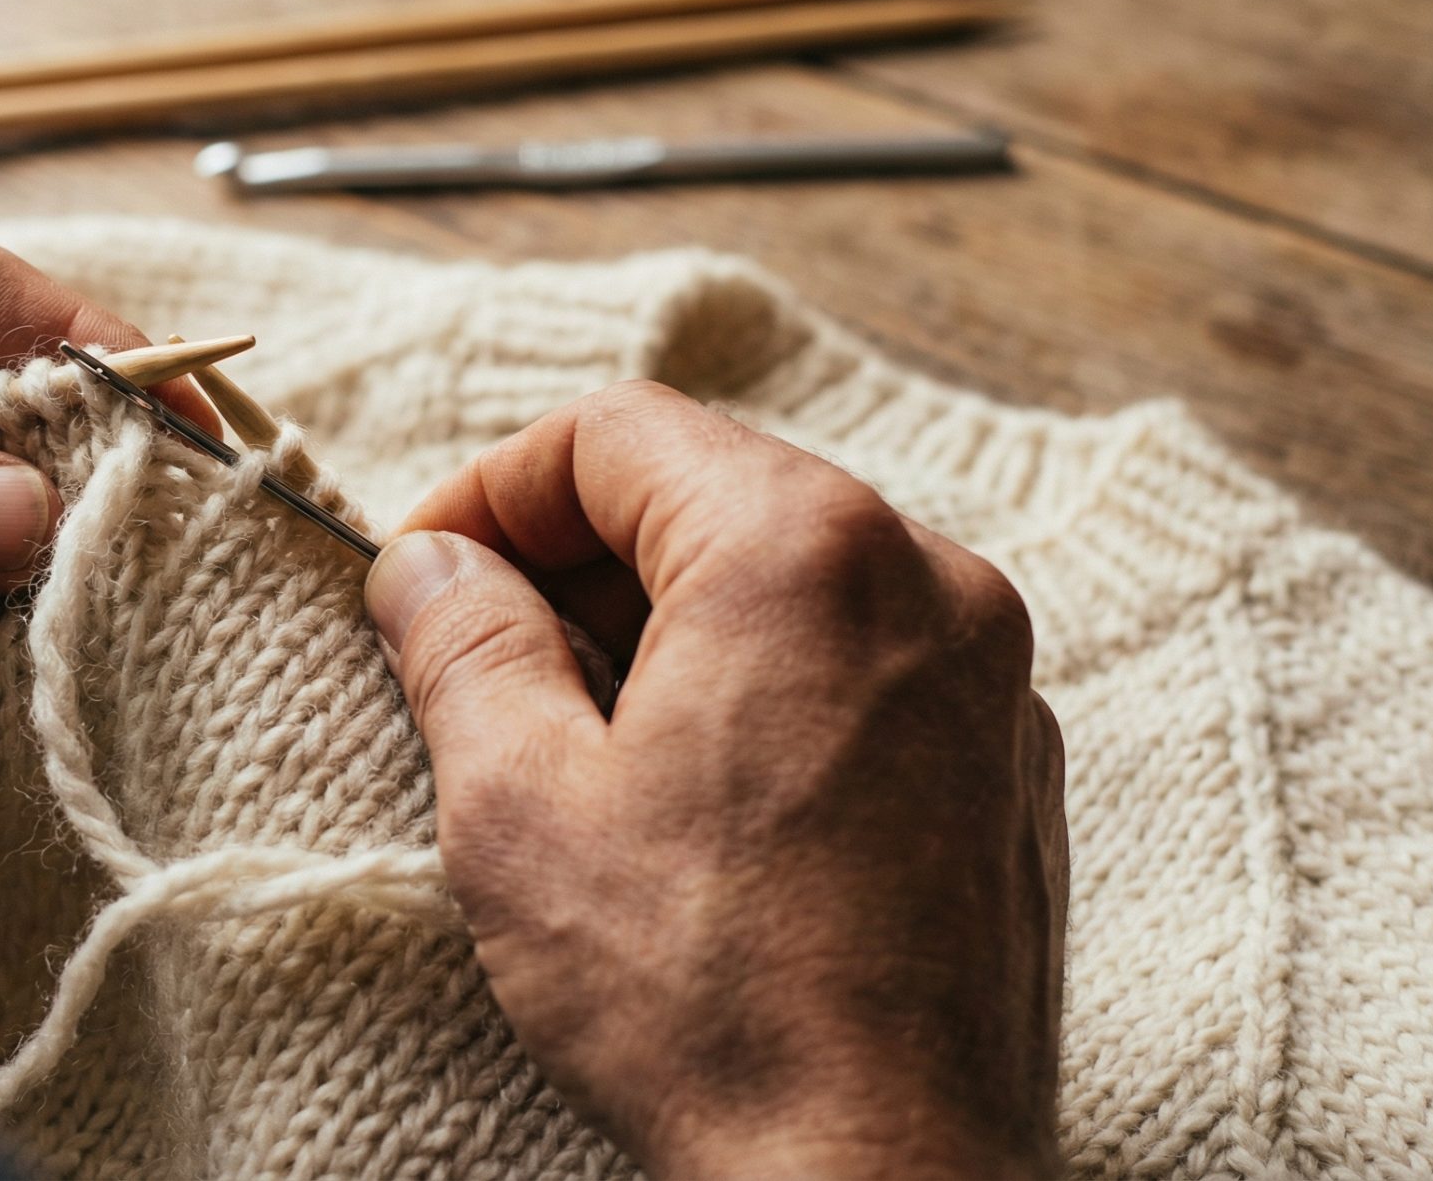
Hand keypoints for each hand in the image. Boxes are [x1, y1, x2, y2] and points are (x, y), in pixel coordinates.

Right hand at [363, 381, 1065, 1178]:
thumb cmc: (703, 998)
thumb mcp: (520, 804)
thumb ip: (463, 643)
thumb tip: (428, 564)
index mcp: (804, 550)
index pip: (615, 433)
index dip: (489, 490)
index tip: (421, 576)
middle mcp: (929, 580)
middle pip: (711, 491)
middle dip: (573, 556)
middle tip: (473, 656)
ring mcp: (992, 679)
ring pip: (789, 578)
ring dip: (662, 623)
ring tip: (571, 739)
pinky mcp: (1011, 770)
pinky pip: (863, 665)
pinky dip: (760, 686)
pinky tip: (690, 800)